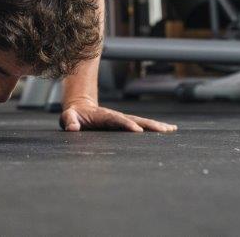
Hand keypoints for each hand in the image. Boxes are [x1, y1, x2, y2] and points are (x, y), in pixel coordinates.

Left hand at [60, 99, 176, 132]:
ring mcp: (122, 119)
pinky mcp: (125, 123)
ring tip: (171, 130)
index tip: (138, 130)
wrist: (80, 108)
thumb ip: (69, 121)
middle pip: (135, 119)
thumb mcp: (68, 117)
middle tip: (164, 130)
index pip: (117, 120)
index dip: (127, 124)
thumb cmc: (74, 115)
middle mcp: (116, 116)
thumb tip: (72, 128)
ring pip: (142, 121)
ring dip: (156, 126)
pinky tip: (169, 130)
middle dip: (149, 124)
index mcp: (104, 116)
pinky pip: (142, 124)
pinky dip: (155, 127)